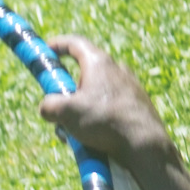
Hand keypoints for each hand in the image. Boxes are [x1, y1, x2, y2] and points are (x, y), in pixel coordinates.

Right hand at [35, 35, 189, 189]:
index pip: (74, 43)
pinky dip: (96, 121)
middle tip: (58, 111)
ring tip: (75, 136)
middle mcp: (116, 70)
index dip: (56, 45)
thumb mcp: (65, 113)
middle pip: (83, 75)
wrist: (144, 145)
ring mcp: (128, 88)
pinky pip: (109, 109)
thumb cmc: (105, 122)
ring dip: (80, 113)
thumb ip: (49, 105)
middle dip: (66, 93)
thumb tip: (47, 108)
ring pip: (95, 96)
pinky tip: (92, 142)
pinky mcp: (136, 106)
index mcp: (98, 63)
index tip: (45, 51)